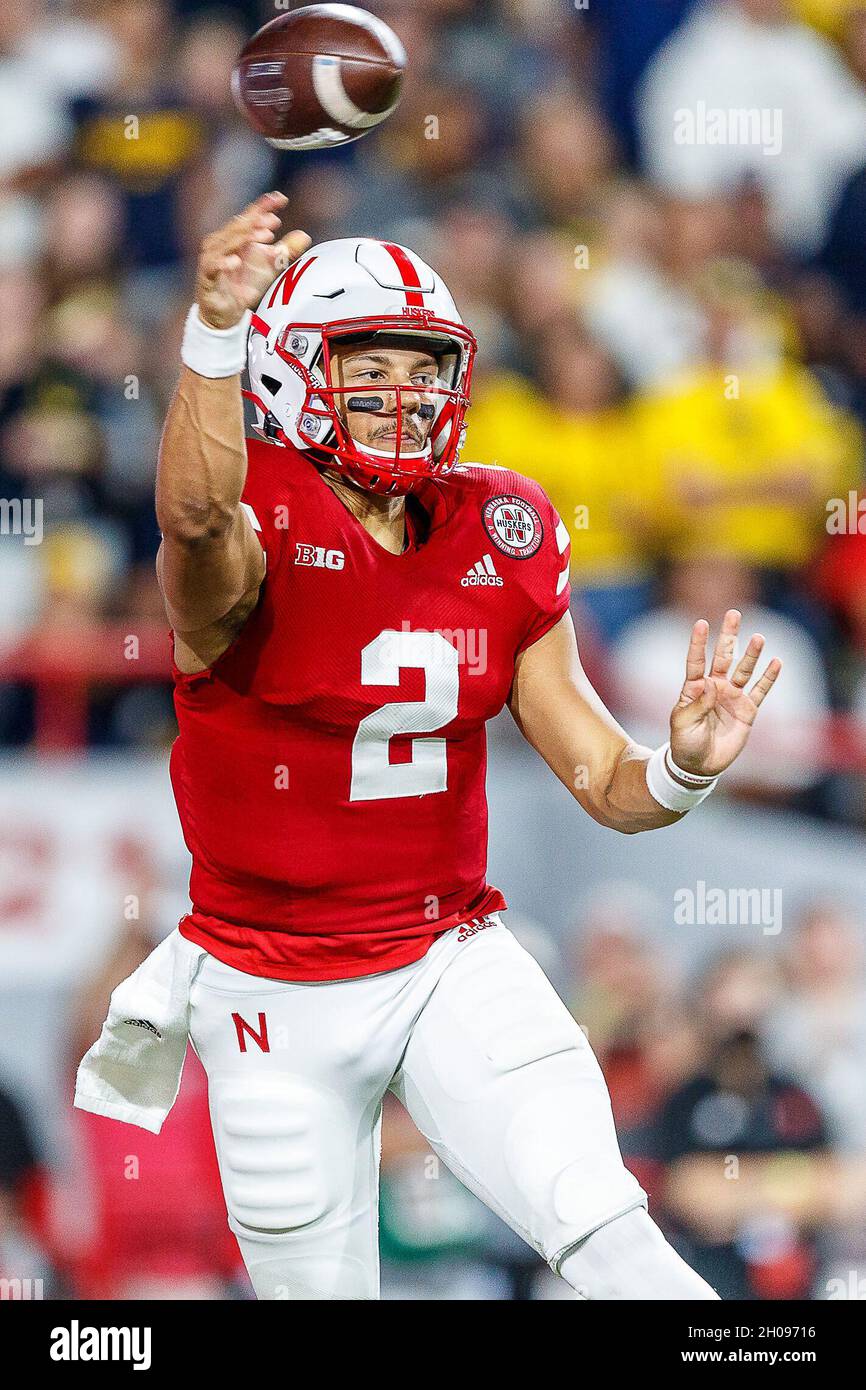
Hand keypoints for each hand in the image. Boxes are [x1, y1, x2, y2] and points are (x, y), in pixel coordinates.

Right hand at [195, 192, 311, 329]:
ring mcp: (212, 258)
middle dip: (256, 221)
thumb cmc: (244, 285)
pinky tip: (235, 261)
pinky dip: (223, 263)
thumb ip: (285, 251)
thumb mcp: (270, 267)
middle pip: (239, 227)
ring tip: (263, 236)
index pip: (250, 216)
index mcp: (236, 236)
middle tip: (274, 221)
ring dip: (244, 238)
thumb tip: (304, 236)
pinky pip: (213, 267)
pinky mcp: (207, 277)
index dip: (264, 206)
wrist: (226, 313)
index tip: (281, 199)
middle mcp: (221, 242)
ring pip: (226, 243)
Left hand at [669, 610, 781, 777]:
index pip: (696, 661)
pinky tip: (776, 662)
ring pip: (743, 670)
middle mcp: (714, 687)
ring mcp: (732, 697)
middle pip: (723, 656)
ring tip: (758, 637)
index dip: (698, 643)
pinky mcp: (747, 710)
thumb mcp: (683, 724)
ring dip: (751, 654)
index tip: (701, 623)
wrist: (699, 764)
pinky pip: (760, 691)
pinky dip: (768, 678)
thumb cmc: (685, 742)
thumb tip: (709, 685)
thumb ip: (696, 705)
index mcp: (694, 688)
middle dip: (728, 636)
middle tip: (734, 614)